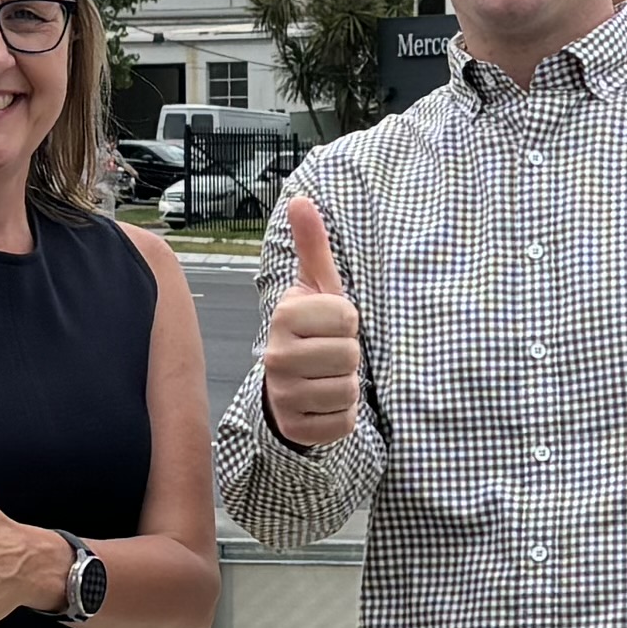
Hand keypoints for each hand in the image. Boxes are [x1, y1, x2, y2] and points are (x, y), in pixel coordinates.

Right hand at [260, 190, 363, 450]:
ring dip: (347, 385)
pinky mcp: (295, 427)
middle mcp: (276, 356)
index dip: (348, 322)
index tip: (330, 325)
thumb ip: (313, 246)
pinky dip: (342, 416)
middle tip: (330, 354)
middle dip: (349, 356)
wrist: (289, 382)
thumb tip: (301, 200)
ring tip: (327, 377)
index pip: (348, 317)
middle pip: (349, 355)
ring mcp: (283, 394)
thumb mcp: (315, 287)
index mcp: (285, 316)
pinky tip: (324, 403)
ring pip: (347, 390)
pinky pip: (342, 422)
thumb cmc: (311, 330)